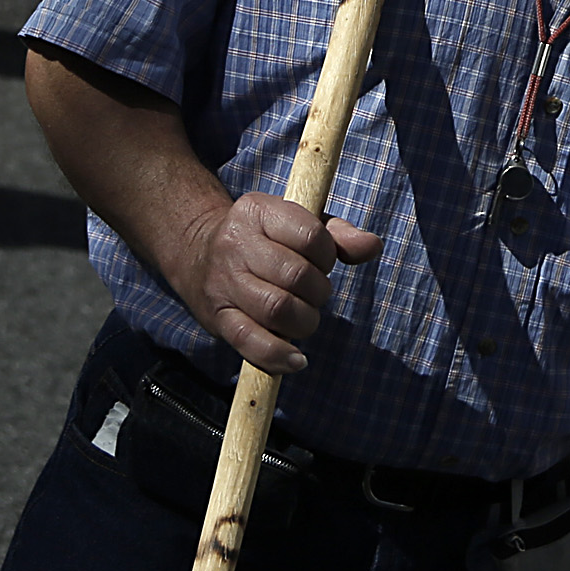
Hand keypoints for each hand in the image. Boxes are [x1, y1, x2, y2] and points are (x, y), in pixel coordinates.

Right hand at [169, 189, 382, 373]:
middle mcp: (236, 244)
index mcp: (258, 211)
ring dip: (304, 321)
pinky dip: (279, 355)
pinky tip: (296, 359)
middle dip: (319, 292)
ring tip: (304, 317)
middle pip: (296, 276)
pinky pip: (250, 342)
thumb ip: (339, 236)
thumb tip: (372, 246)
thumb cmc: (264, 240)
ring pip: (276, 309)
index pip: (311, 235)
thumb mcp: (298, 224)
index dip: (328, 256)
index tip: (321, 263)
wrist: (198, 254)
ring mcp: (223, 282)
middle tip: (314, 294)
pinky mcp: (217, 318)